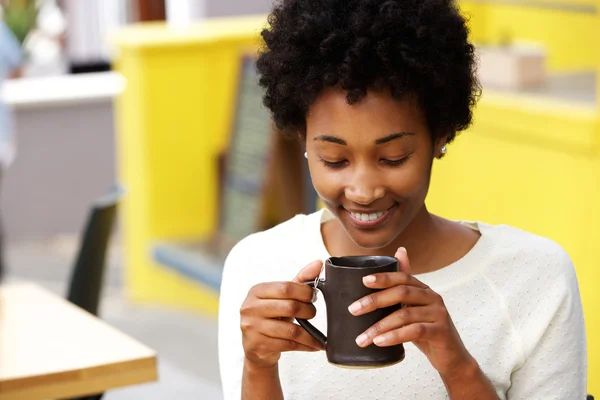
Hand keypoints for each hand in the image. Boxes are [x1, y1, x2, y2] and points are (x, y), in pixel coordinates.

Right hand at [240, 260, 324, 368]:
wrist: (255, 346)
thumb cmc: (271, 317)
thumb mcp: (281, 297)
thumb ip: (300, 280)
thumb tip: (318, 264)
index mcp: (256, 291)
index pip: (286, 287)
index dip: (305, 292)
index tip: (313, 296)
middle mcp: (250, 308)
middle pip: (290, 307)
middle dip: (308, 311)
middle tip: (312, 313)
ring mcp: (252, 328)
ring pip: (291, 330)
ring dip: (310, 334)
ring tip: (317, 334)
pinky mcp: (258, 345)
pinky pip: (289, 345)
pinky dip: (306, 345)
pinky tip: (313, 345)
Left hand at [348, 248, 473, 377]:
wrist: (453, 358)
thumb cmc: (428, 332)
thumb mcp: (414, 309)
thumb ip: (403, 288)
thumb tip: (399, 251)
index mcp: (424, 290)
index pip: (403, 277)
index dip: (384, 277)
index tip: (364, 280)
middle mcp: (433, 298)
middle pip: (402, 292)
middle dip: (375, 300)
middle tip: (353, 309)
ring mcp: (439, 314)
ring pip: (405, 315)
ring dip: (379, 326)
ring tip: (362, 337)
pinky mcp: (441, 332)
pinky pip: (415, 331)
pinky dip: (394, 336)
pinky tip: (380, 342)